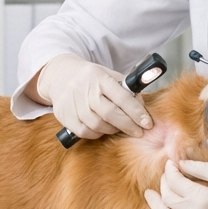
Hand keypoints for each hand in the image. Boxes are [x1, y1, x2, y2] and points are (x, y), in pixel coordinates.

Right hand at [36, 53, 152, 140]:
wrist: (60, 76)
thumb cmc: (92, 78)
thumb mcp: (109, 75)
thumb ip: (126, 89)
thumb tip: (142, 108)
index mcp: (100, 77)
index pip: (122, 97)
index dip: (136, 112)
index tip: (147, 123)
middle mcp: (85, 89)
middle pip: (110, 114)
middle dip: (128, 125)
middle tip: (139, 132)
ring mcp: (73, 103)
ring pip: (97, 125)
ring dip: (112, 129)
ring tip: (118, 127)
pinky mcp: (64, 116)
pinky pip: (85, 132)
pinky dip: (97, 133)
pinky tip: (102, 128)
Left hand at [145, 159, 207, 208]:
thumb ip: (200, 169)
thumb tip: (180, 164)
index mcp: (201, 199)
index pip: (176, 182)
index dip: (171, 170)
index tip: (172, 163)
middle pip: (169, 199)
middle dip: (165, 184)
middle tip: (167, 175)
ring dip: (156, 205)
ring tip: (150, 195)